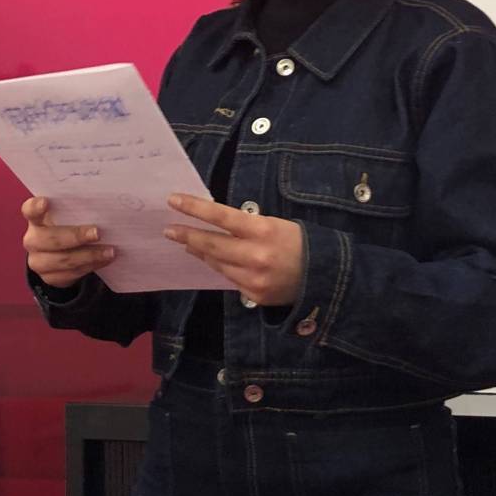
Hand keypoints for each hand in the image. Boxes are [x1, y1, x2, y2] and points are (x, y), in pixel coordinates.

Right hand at [22, 196, 114, 288]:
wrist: (59, 255)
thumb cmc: (66, 228)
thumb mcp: (67, 218)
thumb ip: (76, 212)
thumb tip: (103, 209)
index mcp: (36, 220)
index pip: (30, 210)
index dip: (35, 207)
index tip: (46, 202)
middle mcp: (33, 240)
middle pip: (50, 239)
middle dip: (75, 236)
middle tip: (97, 233)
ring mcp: (38, 261)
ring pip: (63, 260)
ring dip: (89, 255)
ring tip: (109, 251)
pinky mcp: (49, 277)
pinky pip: (70, 274)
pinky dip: (90, 266)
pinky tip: (103, 260)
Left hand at [163, 194, 303, 305]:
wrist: (326, 277)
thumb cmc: (300, 243)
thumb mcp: (276, 225)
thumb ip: (247, 227)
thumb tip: (216, 226)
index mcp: (263, 231)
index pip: (221, 216)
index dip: (195, 208)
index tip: (173, 200)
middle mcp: (255, 255)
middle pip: (212, 244)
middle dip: (187, 235)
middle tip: (169, 230)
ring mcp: (253, 279)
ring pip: (217, 263)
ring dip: (201, 251)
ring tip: (188, 243)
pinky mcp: (254, 295)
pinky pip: (229, 278)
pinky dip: (220, 267)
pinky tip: (213, 259)